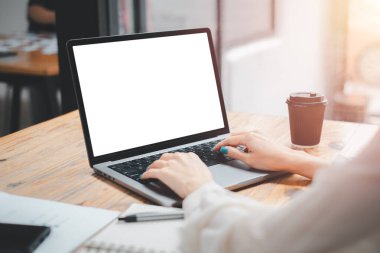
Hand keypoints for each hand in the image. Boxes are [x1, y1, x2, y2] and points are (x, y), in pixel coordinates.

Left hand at [141, 152, 212, 197]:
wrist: (200, 188)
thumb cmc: (204, 182)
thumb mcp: (203, 170)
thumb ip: (197, 166)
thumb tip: (196, 169)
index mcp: (189, 156)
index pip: (178, 156)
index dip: (173, 160)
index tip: (172, 163)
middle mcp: (178, 158)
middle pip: (166, 157)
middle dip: (162, 161)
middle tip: (160, 166)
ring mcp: (169, 165)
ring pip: (157, 163)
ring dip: (152, 166)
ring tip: (150, 169)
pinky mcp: (162, 173)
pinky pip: (151, 172)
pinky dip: (146, 174)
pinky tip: (144, 177)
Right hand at [213, 132, 328, 177]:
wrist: (286, 158)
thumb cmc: (269, 160)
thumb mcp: (249, 160)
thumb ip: (235, 154)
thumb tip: (224, 150)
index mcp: (247, 137)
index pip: (229, 140)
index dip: (220, 145)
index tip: (214, 149)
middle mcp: (252, 132)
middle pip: (234, 135)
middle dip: (226, 142)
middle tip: (220, 149)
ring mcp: (258, 133)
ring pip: (241, 134)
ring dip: (234, 140)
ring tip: (230, 149)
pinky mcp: (262, 135)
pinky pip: (248, 135)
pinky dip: (242, 139)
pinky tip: (244, 148)